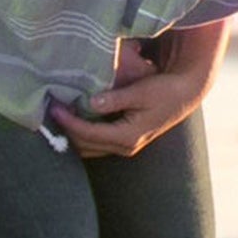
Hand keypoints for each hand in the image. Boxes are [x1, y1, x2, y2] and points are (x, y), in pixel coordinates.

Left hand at [50, 27, 225, 158]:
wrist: (186, 95)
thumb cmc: (165, 90)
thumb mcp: (141, 91)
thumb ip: (115, 99)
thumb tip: (91, 102)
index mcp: (128, 136)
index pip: (89, 133)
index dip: (69, 122)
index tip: (54, 108)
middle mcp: (126, 146)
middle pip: (85, 145)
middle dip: (66, 130)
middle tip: (51, 111)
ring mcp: (127, 146)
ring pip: (90, 148)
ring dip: (74, 134)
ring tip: (61, 115)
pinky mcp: (127, 140)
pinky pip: (98, 143)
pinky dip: (84, 134)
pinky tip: (77, 119)